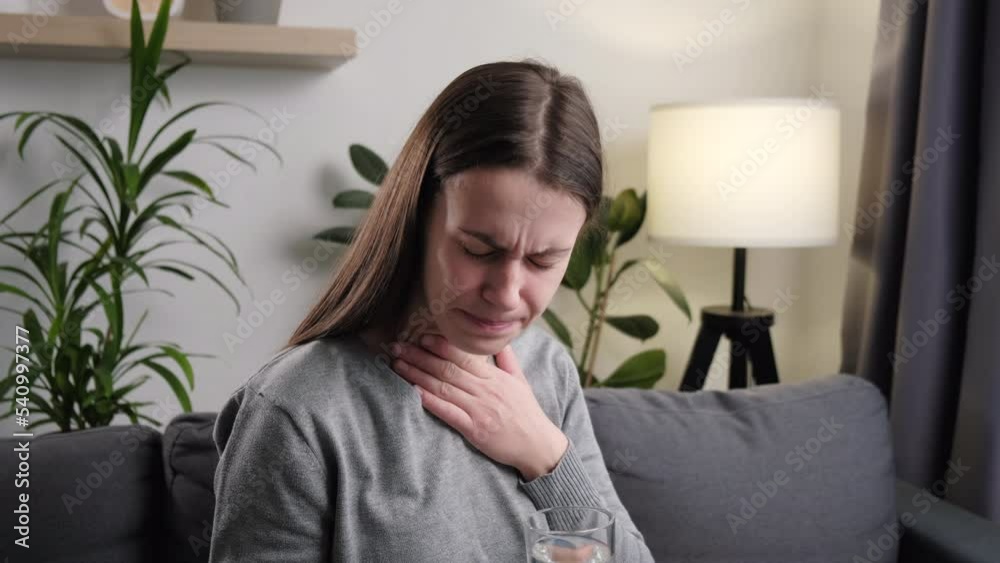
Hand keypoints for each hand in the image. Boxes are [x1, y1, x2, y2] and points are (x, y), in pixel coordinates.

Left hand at [389, 334, 567, 479]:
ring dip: (417, 375)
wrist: (538, 445)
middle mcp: (485, 390)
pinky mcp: (474, 429)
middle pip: (447, 369)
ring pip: (443, 387)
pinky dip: (429, 400)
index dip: (440, 346)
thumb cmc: (528, 414)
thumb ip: (507, 359)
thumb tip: (499, 340)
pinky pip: (447, 412)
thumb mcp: (521, 381)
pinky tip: (412, 392)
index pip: (463, 357)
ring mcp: (479, 409)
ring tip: (397, 365)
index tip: (421, 337)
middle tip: (397, 347)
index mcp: (495, 377)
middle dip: (420, 356)